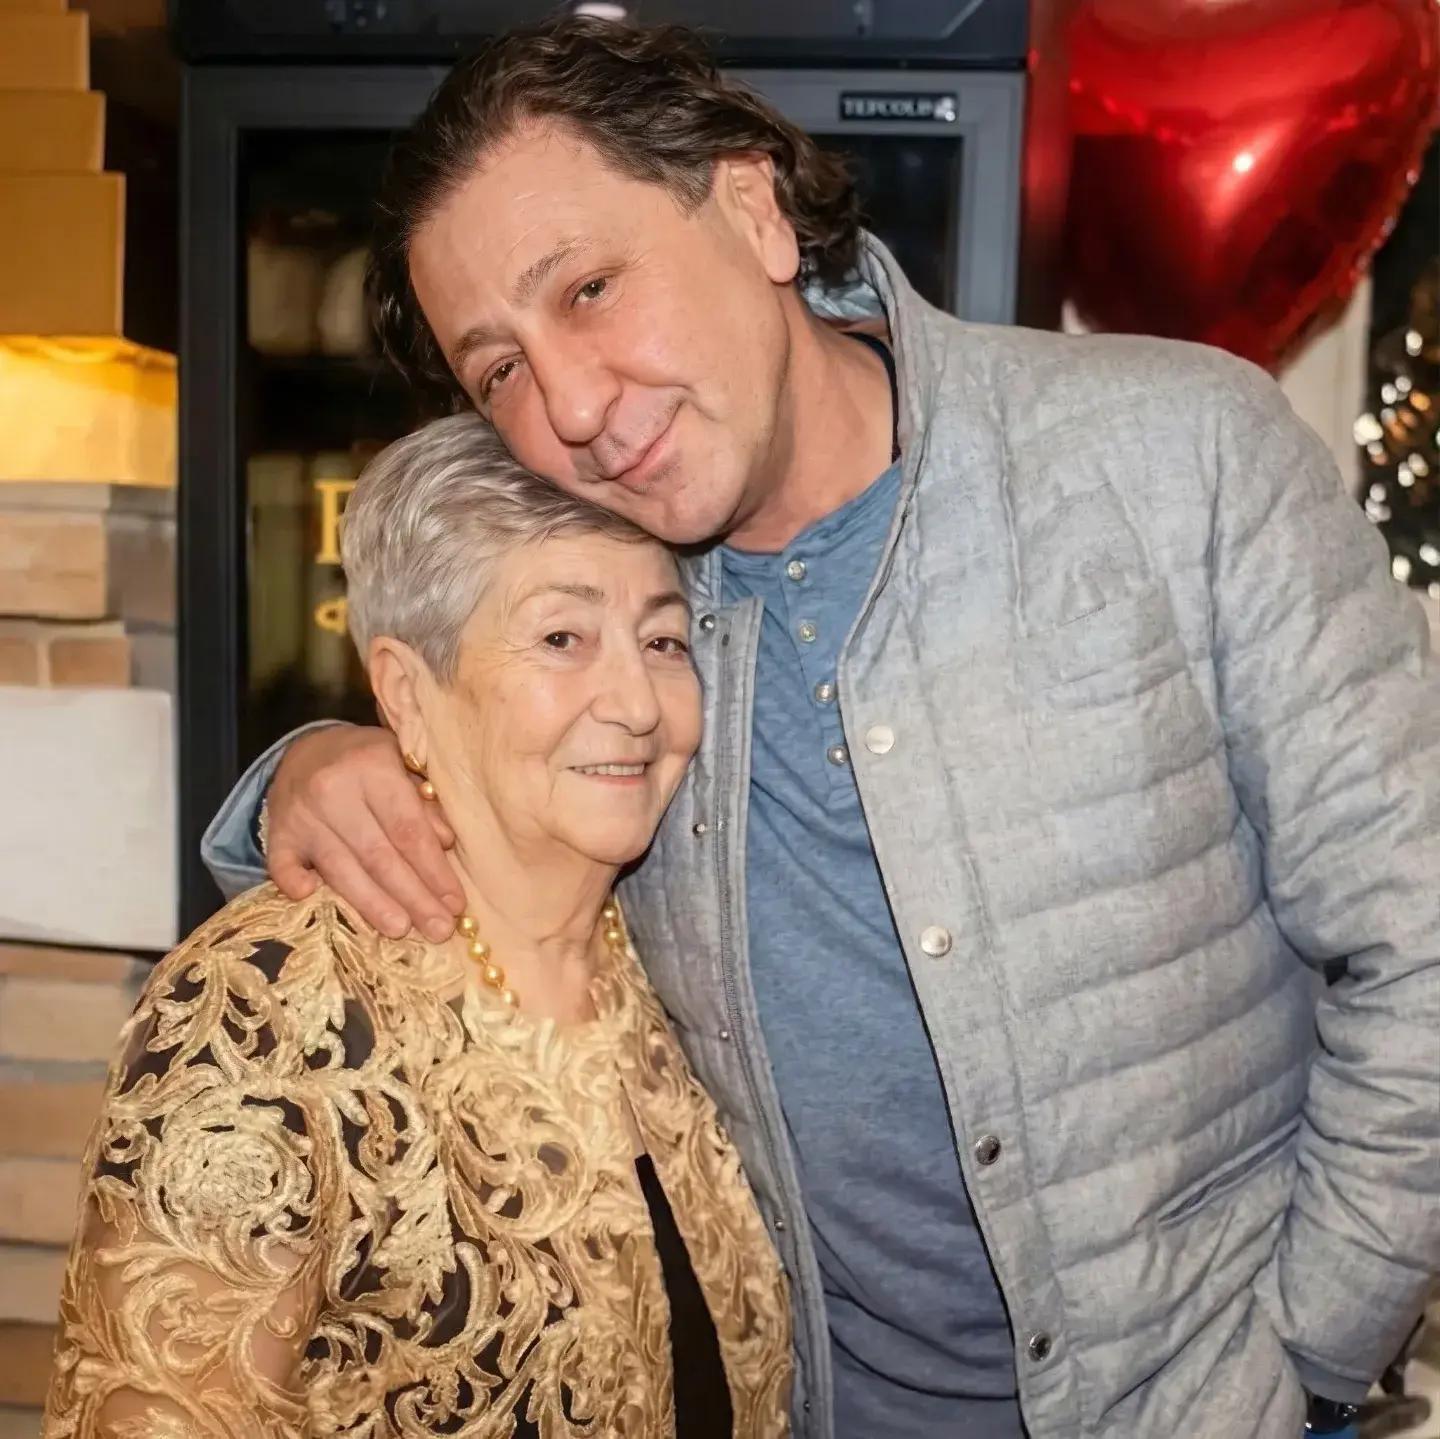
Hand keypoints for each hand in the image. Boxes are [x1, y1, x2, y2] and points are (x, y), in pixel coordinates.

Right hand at [266, 724, 463, 940]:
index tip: (455, 903)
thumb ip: (425, 802)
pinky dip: (292, 881)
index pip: (408, 829)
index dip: (434, 870)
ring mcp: (301, 813)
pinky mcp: (277, 832)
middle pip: (378, 855)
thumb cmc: (368, 763)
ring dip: (371, 904)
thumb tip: (446, 843)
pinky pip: (281, 863)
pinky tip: (309, 897)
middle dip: (412, 897)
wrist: (306, 750)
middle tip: (439, 930)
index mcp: (374, 766)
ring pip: (340, 868)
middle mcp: (334, 789)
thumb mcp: (404, 765)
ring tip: (400, 930)